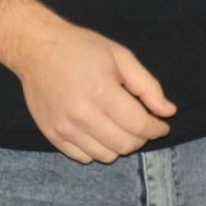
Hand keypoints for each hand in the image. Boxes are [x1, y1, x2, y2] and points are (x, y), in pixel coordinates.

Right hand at [0, 0, 175, 162]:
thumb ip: (147, 86)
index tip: (162, 125)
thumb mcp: (121, 56)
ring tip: (121, 126)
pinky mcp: (52, 135)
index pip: (139, 125)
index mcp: (101, 91)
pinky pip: (83, 157)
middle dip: (141, 138)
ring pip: (105, 155)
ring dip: (120, 145)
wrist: (37, 49)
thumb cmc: (82, 48)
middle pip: (124, 145)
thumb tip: (169, 111)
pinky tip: (100, 131)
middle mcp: (81, 114)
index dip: (156, 129)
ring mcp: (64, 127)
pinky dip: (97, 150)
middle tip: (143, 125)